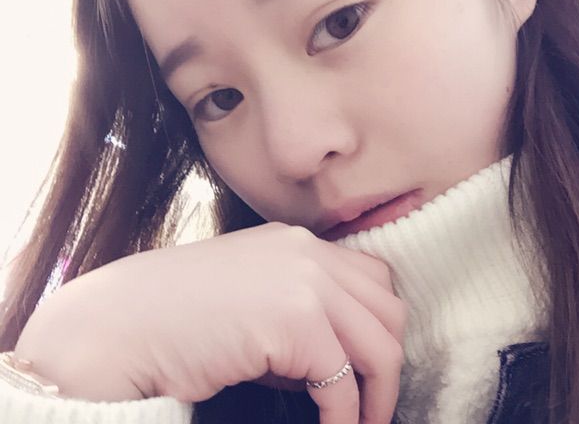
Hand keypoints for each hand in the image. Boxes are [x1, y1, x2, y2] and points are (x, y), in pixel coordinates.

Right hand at [15, 222, 406, 423]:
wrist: (120, 324)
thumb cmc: (178, 318)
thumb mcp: (250, 300)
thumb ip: (297, 318)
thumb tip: (333, 362)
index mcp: (297, 241)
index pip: (372, 277)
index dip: (380, 326)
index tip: (371, 368)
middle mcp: (307, 251)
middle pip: (388, 308)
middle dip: (388, 362)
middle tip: (372, 404)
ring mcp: (304, 280)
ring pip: (381, 344)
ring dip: (378, 394)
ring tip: (360, 423)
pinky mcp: (294, 318)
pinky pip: (342, 381)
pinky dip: (344, 416)